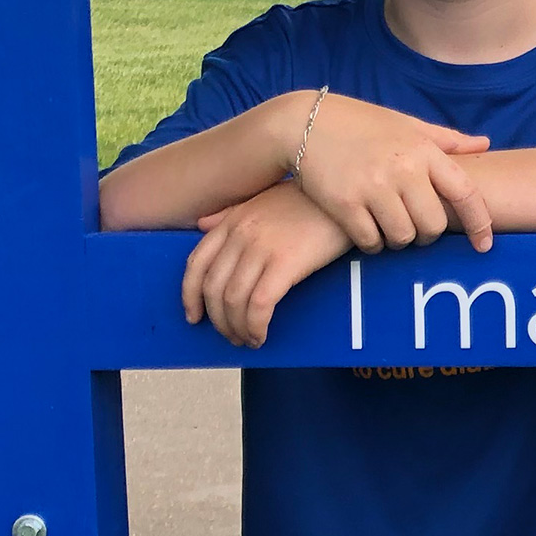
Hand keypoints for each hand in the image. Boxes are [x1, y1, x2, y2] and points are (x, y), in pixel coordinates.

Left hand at [184, 185, 352, 347]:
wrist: (345, 196)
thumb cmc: (311, 199)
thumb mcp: (264, 199)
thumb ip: (230, 213)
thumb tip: (202, 224)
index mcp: (232, 220)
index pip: (196, 264)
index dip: (190, 296)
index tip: (195, 317)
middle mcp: (240, 234)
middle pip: (213, 289)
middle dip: (218, 320)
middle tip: (230, 336)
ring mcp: (261, 248)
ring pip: (233, 301)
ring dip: (237, 328)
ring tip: (249, 340)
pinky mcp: (285, 263)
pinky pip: (260, 305)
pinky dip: (255, 326)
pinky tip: (261, 335)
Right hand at [289, 92, 493, 251]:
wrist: (303, 123)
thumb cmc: (361, 124)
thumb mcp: (405, 124)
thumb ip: (446, 140)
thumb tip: (485, 145)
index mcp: (422, 149)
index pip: (465, 192)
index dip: (480, 223)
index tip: (484, 245)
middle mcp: (402, 168)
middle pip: (433, 225)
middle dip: (426, 234)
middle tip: (414, 227)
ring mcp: (373, 187)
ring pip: (403, 238)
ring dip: (398, 240)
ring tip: (388, 225)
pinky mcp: (344, 203)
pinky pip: (371, 242)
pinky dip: (372, 243)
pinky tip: (366, 228)